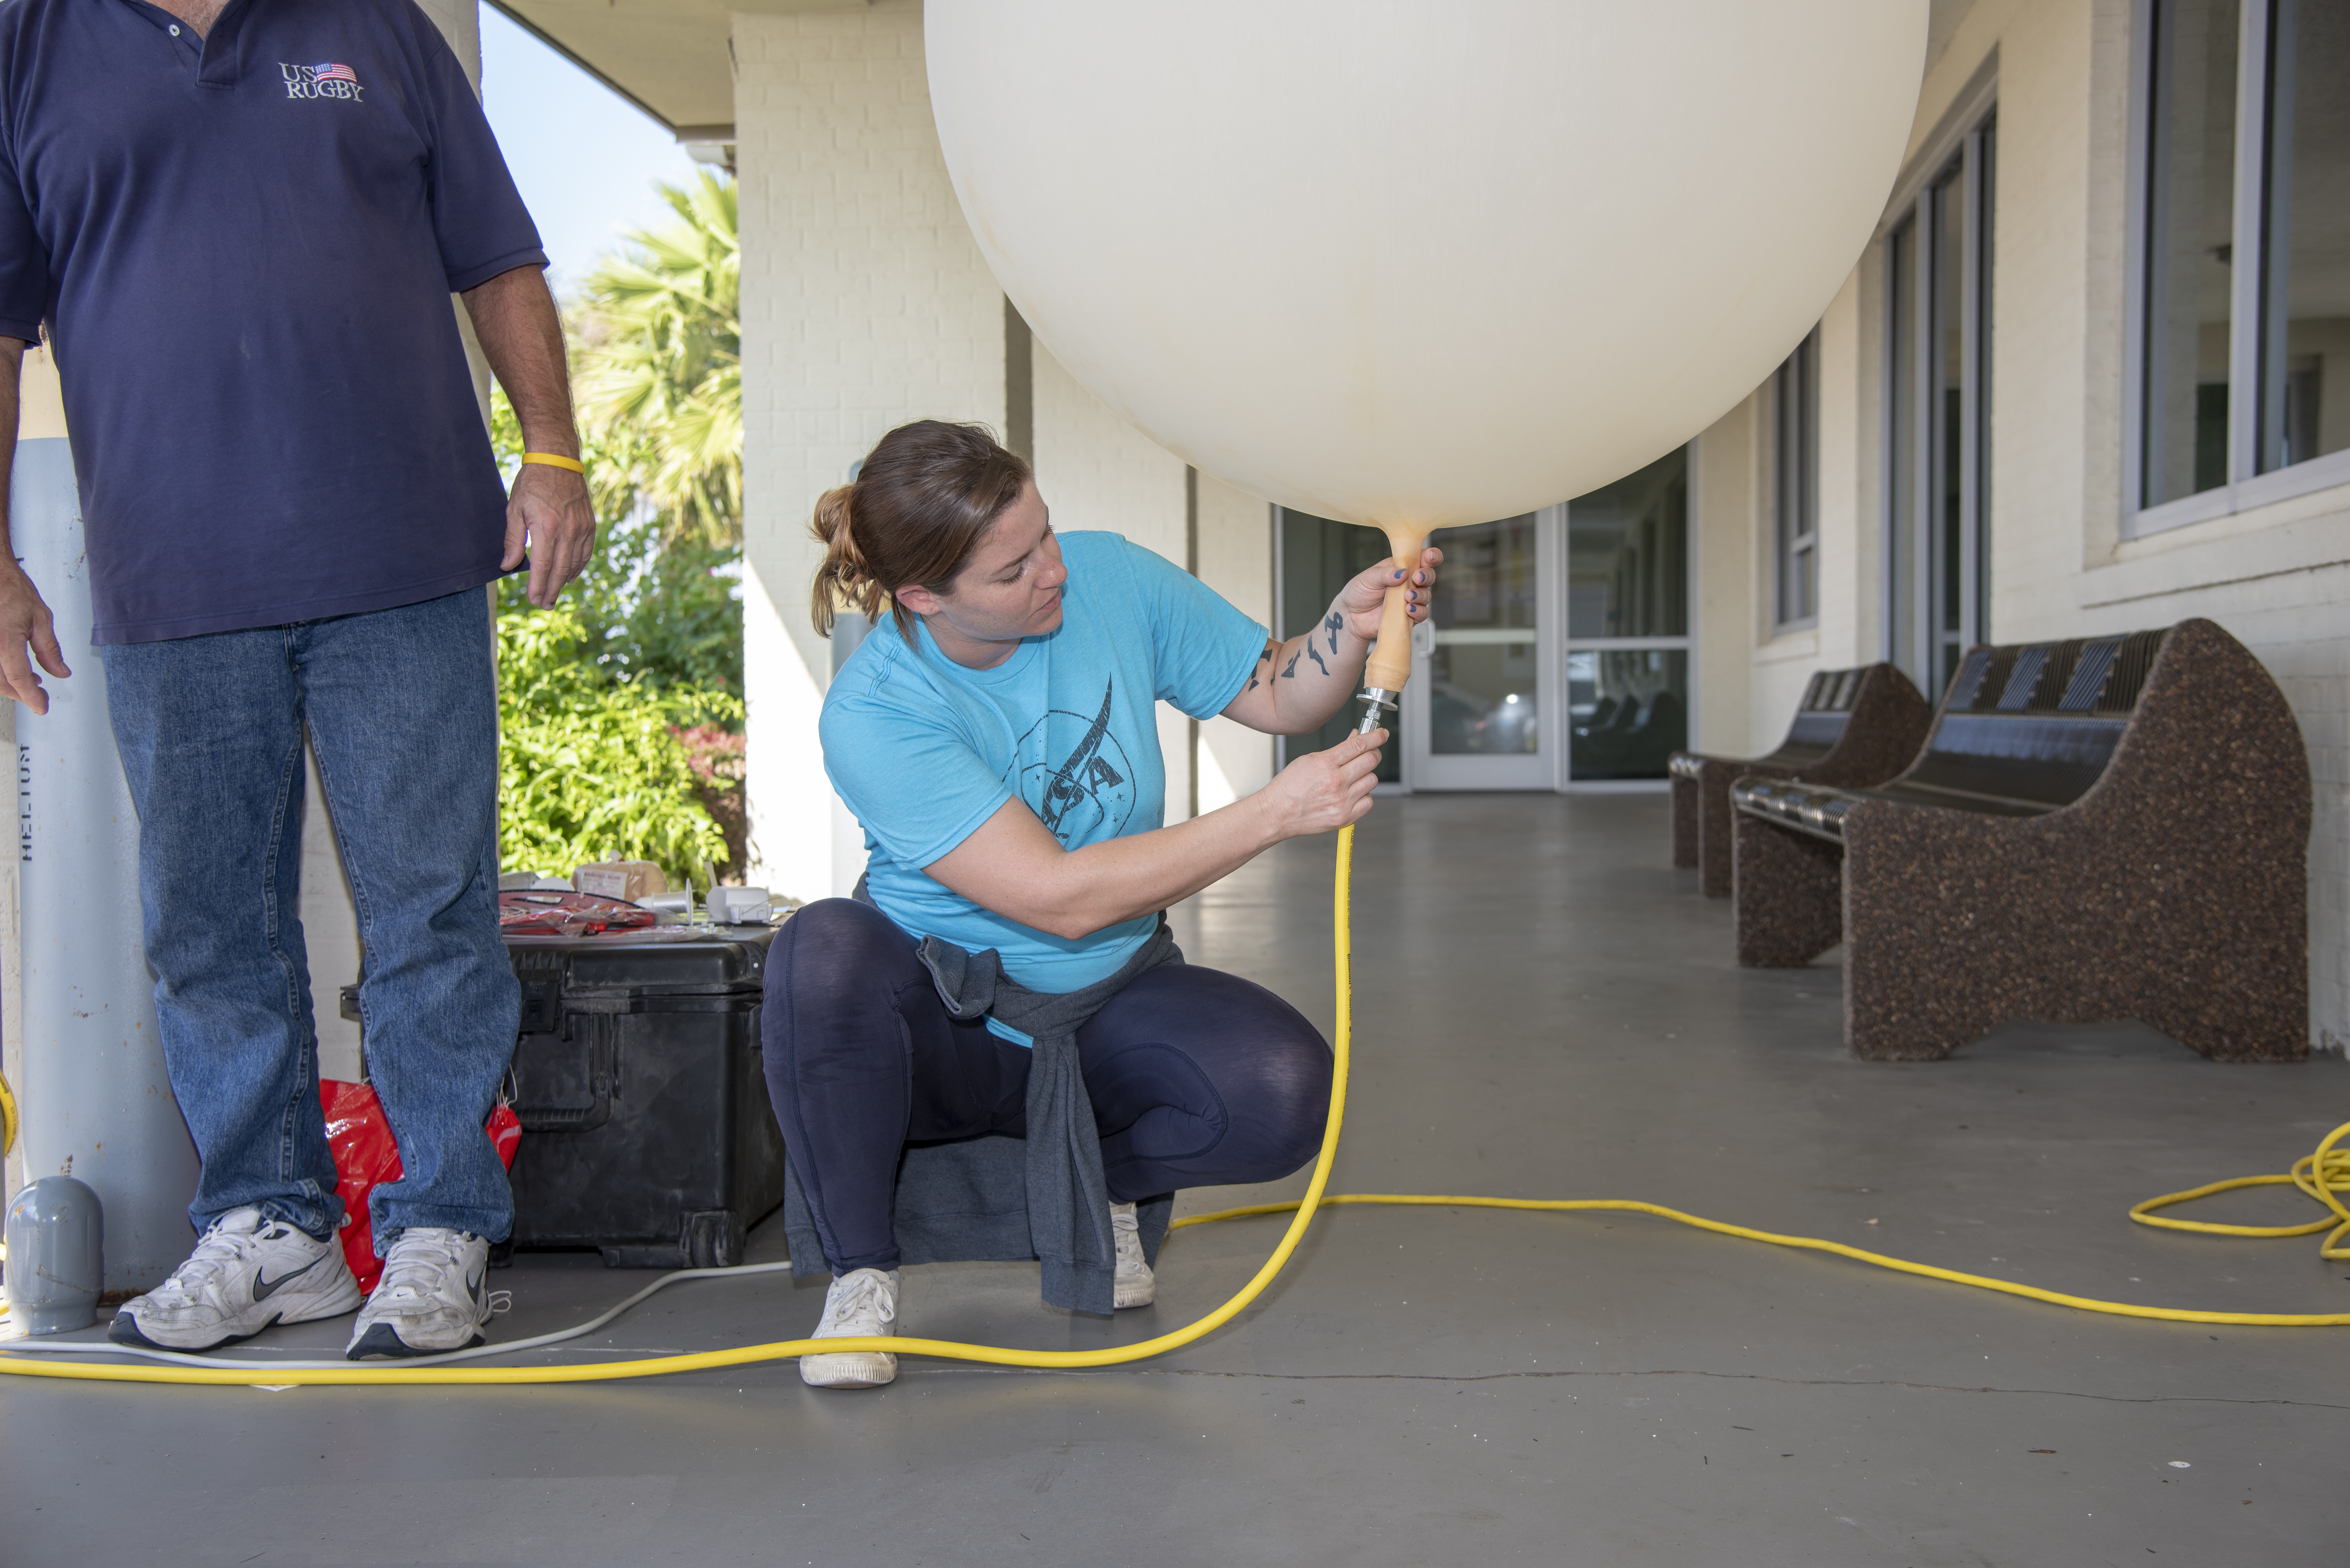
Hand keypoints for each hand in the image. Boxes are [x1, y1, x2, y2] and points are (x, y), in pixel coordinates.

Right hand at [0, 559, 67, 713]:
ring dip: (10, 685)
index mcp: (4, 640)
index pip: (18, 677)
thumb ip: (50, 649)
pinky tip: (13, 670)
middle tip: (40, 694)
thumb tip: (61, 671)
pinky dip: (1, 673)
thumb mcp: (40, 618)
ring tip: (30, 681)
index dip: (31, 696)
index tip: (41, 707)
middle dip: (22, 693)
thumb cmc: (11, 589)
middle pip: (1, 682)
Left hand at [500, 462, 595, 606]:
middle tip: (545, 605)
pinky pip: (586, 552)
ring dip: (564, 582)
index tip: (533, 600)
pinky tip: (570, 575)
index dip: (538, 587)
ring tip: (555, 594)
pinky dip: (578, 567)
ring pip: (574, 564)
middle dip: (551, 591)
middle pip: (560, 571)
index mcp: (546, 529)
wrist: (558, 461)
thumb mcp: (514, 509)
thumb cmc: (531, 484)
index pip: (542, 567)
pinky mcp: (589, 525)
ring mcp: (581, 528)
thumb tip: (508, 566)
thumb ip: (513, 540)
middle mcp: (567, 531)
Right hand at [1261, 727, 1385, 838]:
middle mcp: (1336, 782)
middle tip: (1368, 754)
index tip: (1381, 734)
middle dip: (1373, 753)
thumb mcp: (1308, 760)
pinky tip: (1351, 794)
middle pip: (1371, 760)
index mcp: (1325, 763)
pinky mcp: (1345, 817)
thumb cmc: (1289, 787)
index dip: (1375, 737)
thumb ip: (1336, 750)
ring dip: (1366, 776)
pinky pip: (1369, 801)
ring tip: (1351, 779)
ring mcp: (1342, 801)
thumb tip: (1356, 739)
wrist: (1277, 813)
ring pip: (1372, 780)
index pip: (1360, 745)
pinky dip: (1363, 796)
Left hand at [1337, 546, 1442, 644]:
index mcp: (1401, 567)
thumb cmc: (1359, 592)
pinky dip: (1419, 611)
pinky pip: (1422, 613)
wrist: (1351, 616)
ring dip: (1420, 595)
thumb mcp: (1368, 578)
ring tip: (1407, 596)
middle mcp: (1408, 582)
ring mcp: (1409, 599)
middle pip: (1429, 575)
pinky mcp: (1409, 615)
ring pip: (1426, 595)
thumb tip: (1402, 572)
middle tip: (1417, 577)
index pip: (1421, 557)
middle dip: (1426, 575)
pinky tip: (1409, 609)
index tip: (1429, 557)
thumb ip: (1385, 573)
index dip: (1430, 555)